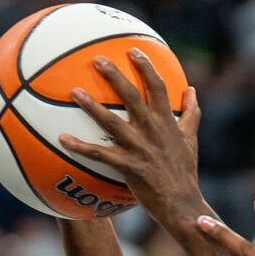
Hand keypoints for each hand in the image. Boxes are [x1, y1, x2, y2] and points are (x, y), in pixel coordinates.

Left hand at [58, 49, 203, 221]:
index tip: (133, 50)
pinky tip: (62, 138)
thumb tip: (192, 90)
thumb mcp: (191, 140)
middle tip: (98, 59)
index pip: (159, 88)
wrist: (182, 204)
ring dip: (92, 106)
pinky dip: (80, 146)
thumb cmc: (185, 173)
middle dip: (116, 76)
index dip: (146, 67)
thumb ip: (191, 114)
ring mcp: (140, 148)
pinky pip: (100, 154)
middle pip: (133, 97)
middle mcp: (153, 131)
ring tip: (74, 92)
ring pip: (112, 122)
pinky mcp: (129, 167)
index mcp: (168, 123)